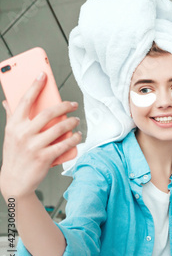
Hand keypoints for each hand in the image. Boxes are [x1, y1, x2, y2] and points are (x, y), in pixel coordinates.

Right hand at [0, 72, 80, 199]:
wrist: (14, 181)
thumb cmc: (15, 155)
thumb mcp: (10, 135)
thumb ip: (12, 117)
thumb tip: (9, 100)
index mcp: (14, 125)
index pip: (25, 100)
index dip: (35, 85)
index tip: (43, 75)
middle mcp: (23, 133)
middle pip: (49, 112)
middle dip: (65, 106)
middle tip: (73, 104)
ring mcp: (34, 146)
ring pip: (60, 128)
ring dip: (72, 122)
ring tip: (76, 121)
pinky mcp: (44, 157)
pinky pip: (64, 144)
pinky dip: (74, 138)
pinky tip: (78, 135)